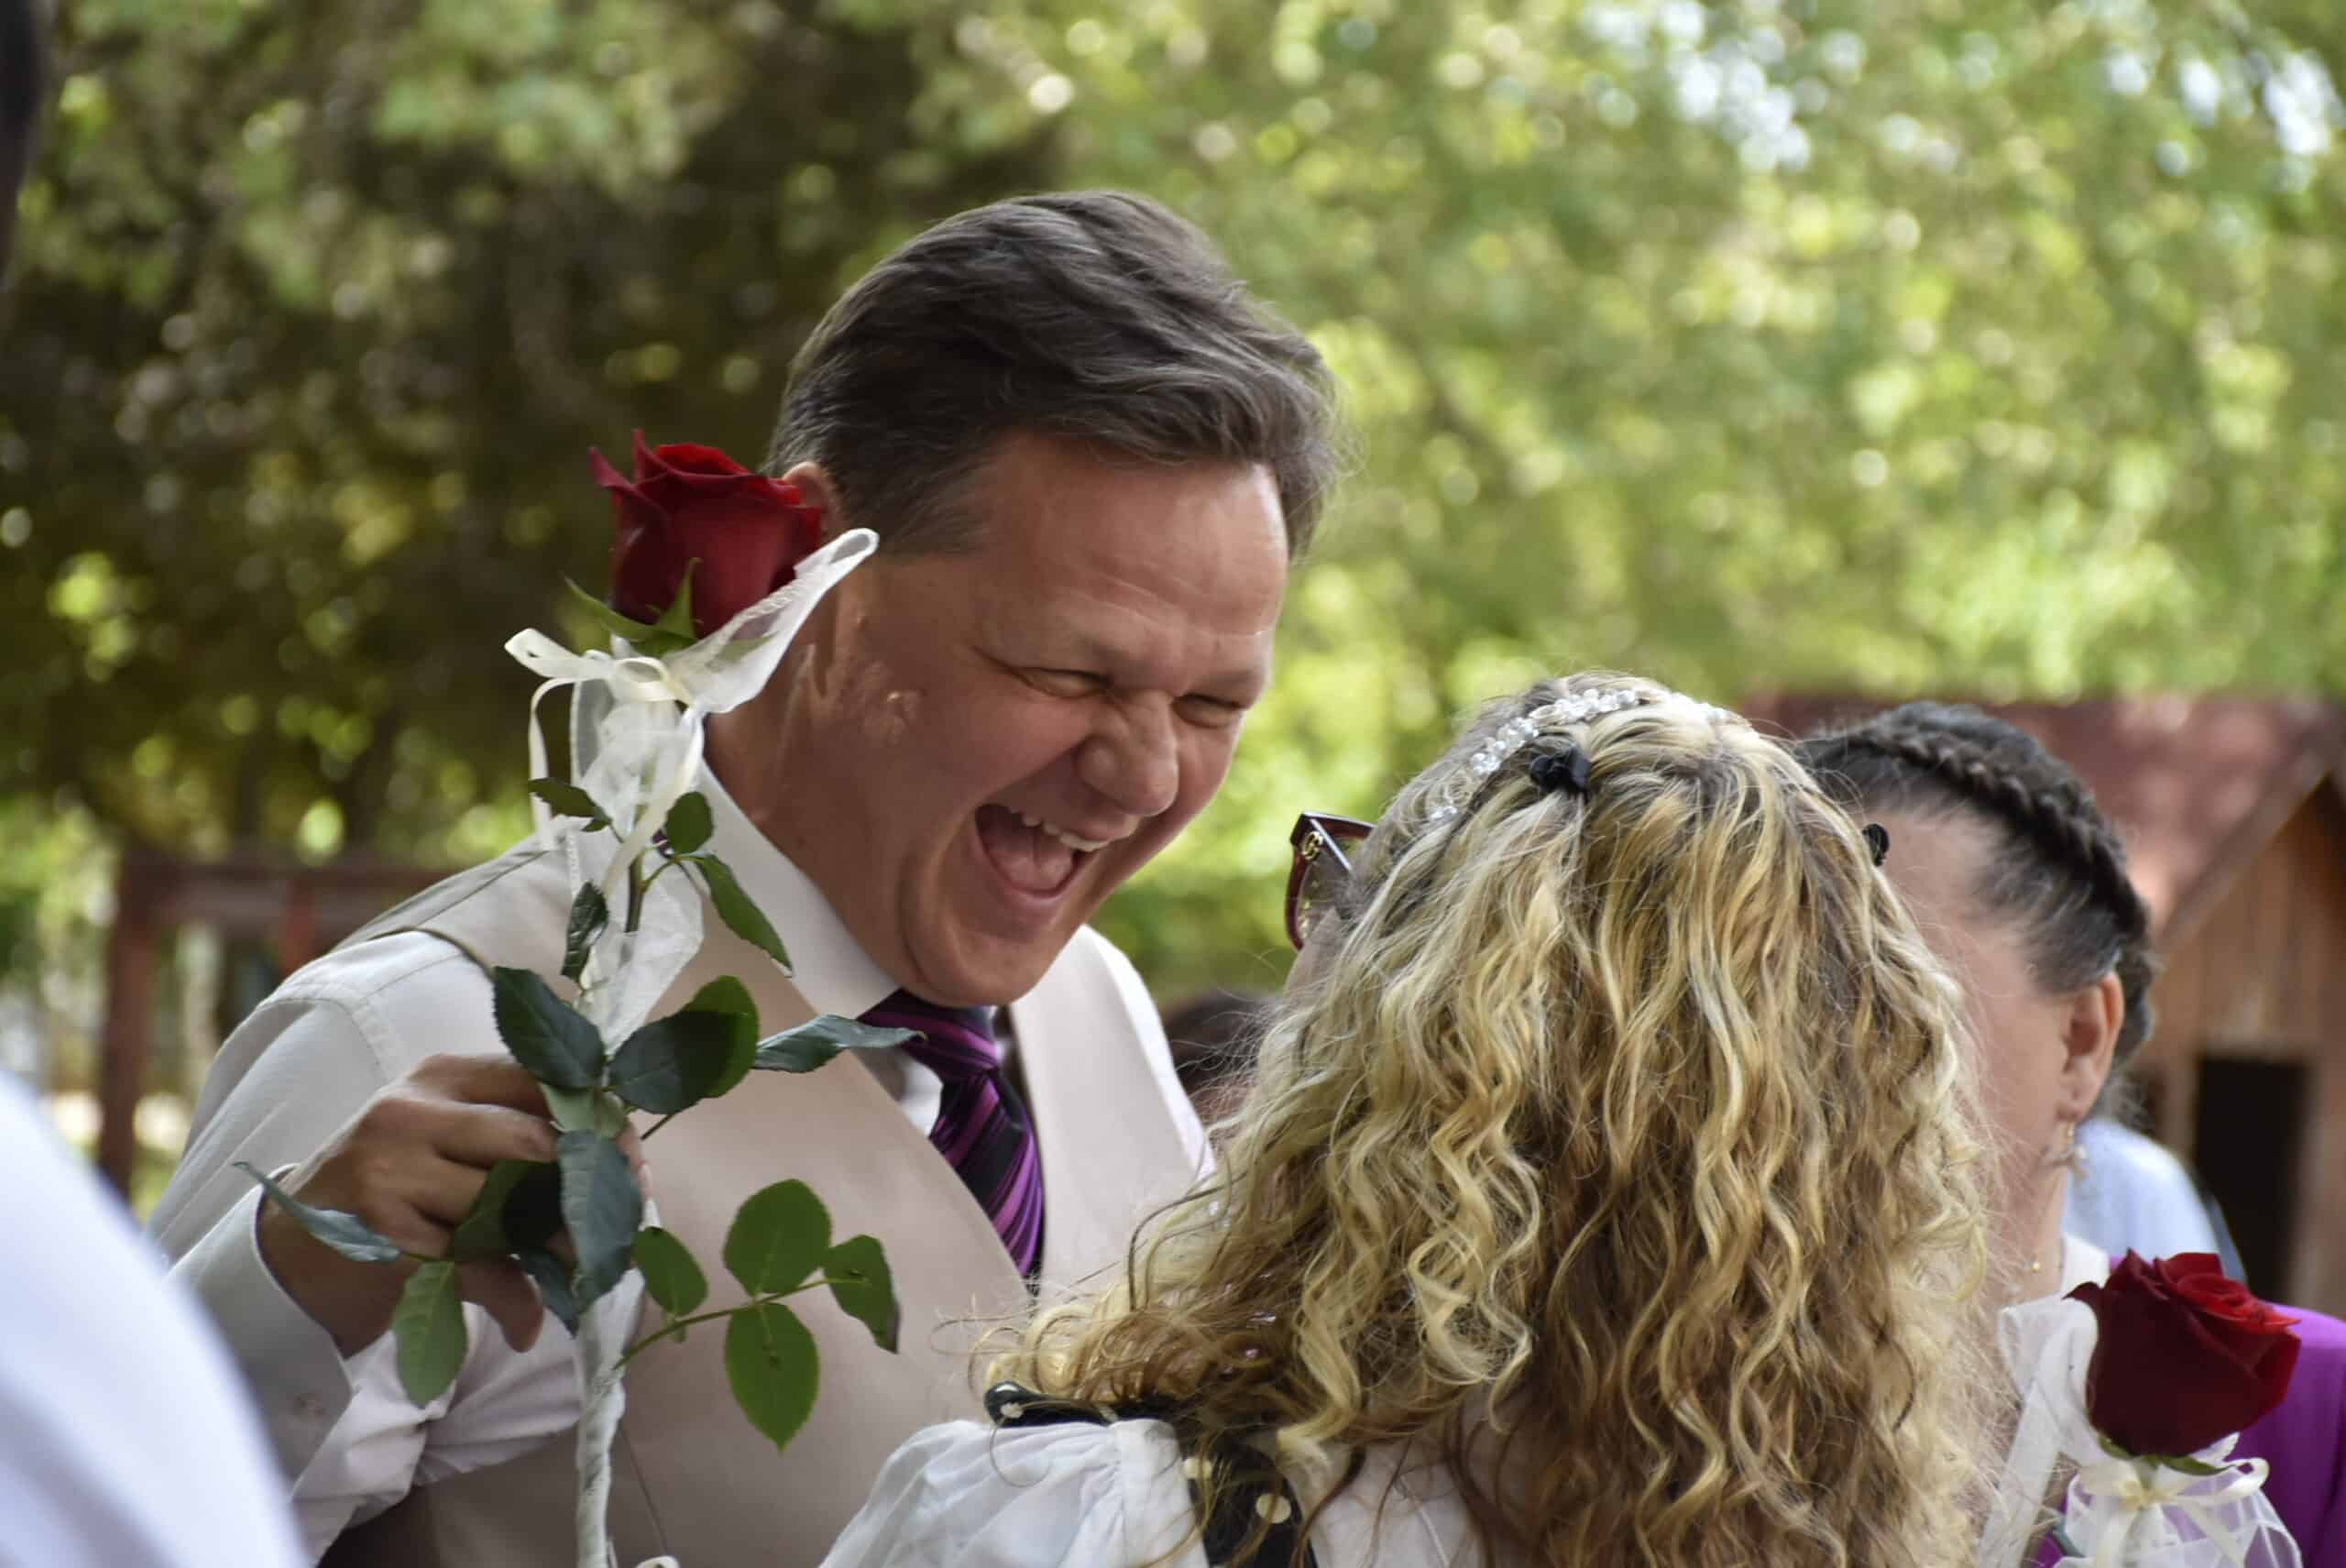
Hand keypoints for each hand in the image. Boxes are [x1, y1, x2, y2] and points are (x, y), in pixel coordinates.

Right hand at [256, 1054, 641, 1358]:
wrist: (288, 1255)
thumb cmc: (391, 1194)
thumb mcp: (444, 1148)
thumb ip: (515, 1145)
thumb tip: (622, 1178)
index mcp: (442, 1077)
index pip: (539, 1080)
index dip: (597, 1123)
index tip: (633, 1165)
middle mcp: (412, 1112)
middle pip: (532, 1143)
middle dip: (586, 1189)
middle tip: (617, 1227)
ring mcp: (390, 1170)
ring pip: (506, 1206)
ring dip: (556, 1248)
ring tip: (578, 1271)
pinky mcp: (381, 1232)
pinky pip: (473, 1265)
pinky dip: (512, 1300)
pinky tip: (524, 1324)